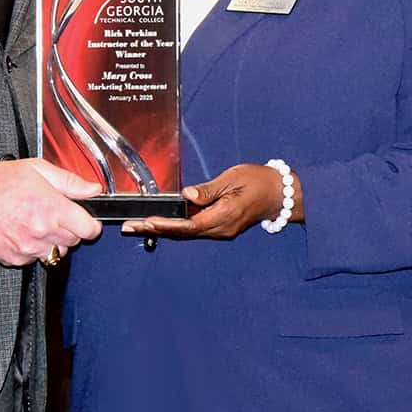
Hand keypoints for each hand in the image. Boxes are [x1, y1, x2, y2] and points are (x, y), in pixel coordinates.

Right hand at [0, 158, 102, 265]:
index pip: (88, 229)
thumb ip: (69, 182)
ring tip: (34, 222)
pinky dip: (32, 248)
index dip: (90, 224)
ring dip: (51, 241)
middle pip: (74, 241)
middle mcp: (40, 232)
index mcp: (50, 209)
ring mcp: (27, 249)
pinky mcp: (14, 259)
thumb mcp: (36, 169)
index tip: (86, 220)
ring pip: (55, 252)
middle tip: (53, 213)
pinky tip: (20, 231)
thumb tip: (93, 189)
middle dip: (69, 229)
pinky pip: (34, 259)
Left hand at [121, 163, 302, 241]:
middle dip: (156, 230)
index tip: (147, 222)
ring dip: (163, 230)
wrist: (281, 194)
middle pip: (183, 233)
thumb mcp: (233, 178)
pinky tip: (161, 223)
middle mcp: (221, 229)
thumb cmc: (258, 181)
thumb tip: (187, 195)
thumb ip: (209, 189)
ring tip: (139, 225)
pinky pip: (195, 229)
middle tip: (130, 227)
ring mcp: (221, 230)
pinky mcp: (221, 227)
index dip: (167, 225)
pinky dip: (176, 227)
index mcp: (224, 217)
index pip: (189, 225)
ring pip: (187, 233)